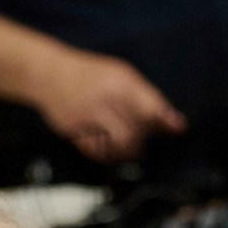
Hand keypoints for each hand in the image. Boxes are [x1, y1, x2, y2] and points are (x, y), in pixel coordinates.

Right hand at [31, 51, 185, 161]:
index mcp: (121, 84)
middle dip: (143, 138)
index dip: (166, 122)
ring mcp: (88, 116)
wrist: (48, 73)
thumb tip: (178, 125)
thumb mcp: (123, 76)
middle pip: (138, 132)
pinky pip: (98, 151)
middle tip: (141, 136)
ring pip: (120, 145)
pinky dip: (107, 154)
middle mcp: (106, 100)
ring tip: (127, 145)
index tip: (177, 128)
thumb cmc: (91, 75)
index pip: (152, 109)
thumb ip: (150, 100)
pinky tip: (107, 146)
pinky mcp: (74, 129)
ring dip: (129, 151)